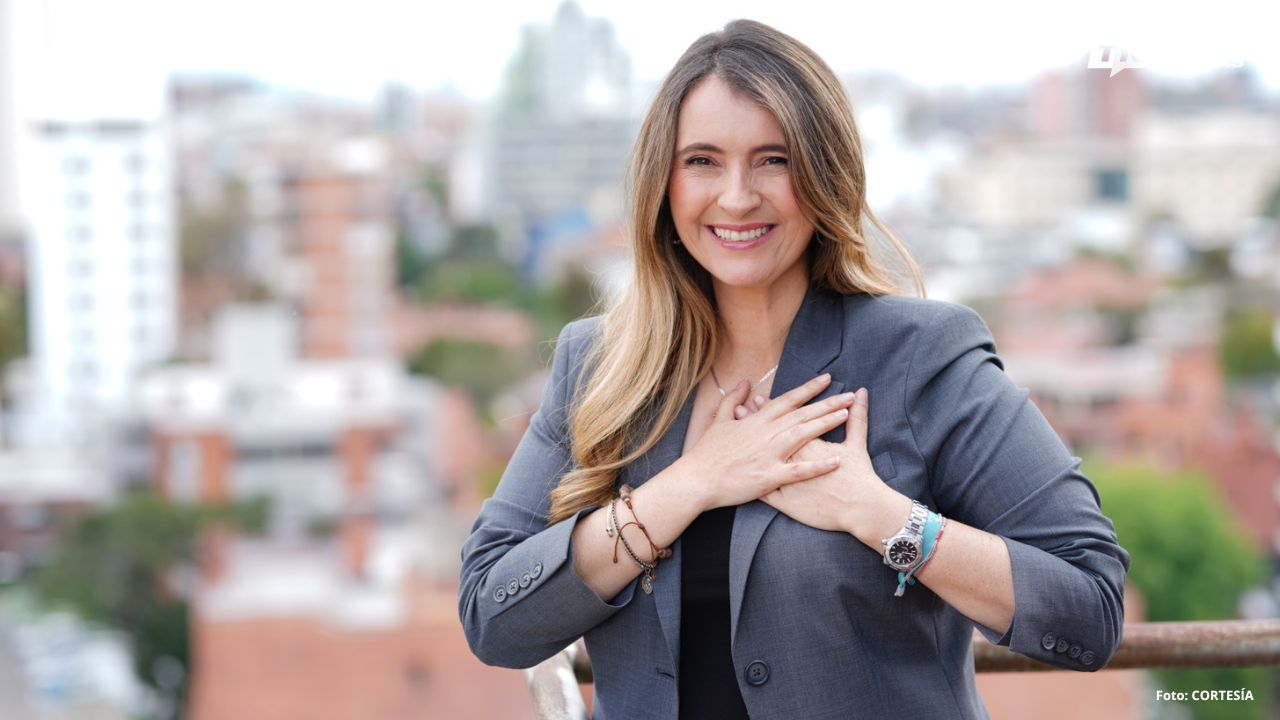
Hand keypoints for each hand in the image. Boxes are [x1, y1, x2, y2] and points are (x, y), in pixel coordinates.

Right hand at [675, 374, 858, 512]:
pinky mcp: (769, 476)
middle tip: (850, 395)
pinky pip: (799, 470)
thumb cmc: (706, 452)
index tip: (827, 379)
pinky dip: (818, 465)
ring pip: (803, 435)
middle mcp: (766, 433)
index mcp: (756, 420)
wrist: (696, 479)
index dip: (809, 388)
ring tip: (847, 415)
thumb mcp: (719, 421)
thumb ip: (734, 400)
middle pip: (802, 414)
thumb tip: (746, 382)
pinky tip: (837, 460)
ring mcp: (769, 454)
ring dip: (826, 424)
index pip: (788, 399)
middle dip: (827, 403)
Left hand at [752, 388, 894, 533]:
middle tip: (740, 408)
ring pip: (762, 462)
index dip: (770, 410)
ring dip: (749, 447)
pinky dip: (751, 484)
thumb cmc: (859, 477)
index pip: (786, 423)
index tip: (757, 398)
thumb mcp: (857, 445)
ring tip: (738, 436)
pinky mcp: (785, 502)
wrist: (859, 509)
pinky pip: (763, 494)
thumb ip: (858, 418)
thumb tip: (863, 393)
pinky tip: (737, 476)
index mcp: (808, 444)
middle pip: (770, 438)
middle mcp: (793, 459)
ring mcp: (786, 482)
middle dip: (755, 423)